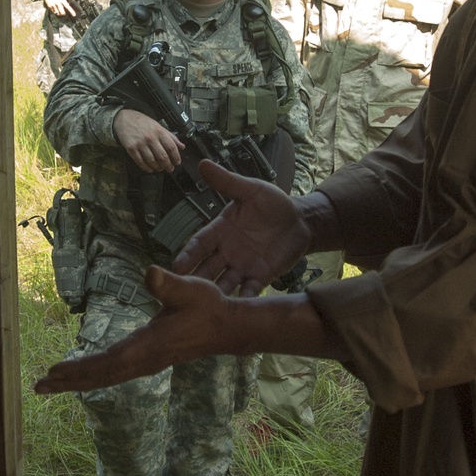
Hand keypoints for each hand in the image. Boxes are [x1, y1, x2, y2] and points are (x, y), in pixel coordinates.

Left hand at [35, 269, 237, 393]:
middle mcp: (144, 360)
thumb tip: (150, 272)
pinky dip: (95, 376)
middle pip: (101, 375)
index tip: (55, 372)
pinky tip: (84, 377)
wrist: (227, 328)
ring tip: (52, 384)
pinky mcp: (149, 361)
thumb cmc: (208, 306)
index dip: (80, 367)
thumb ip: (169, 283)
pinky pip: (115, 373)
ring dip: (79, 381)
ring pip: (107, 377)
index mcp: (148, 345)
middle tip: (39, 387)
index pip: (107, 360)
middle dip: (70, 381)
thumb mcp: (190, 289)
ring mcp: (146, 364)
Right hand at [43, 0, 77, 17]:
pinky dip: (55, 11)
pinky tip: (55, 8)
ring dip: (59, 13)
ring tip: (59, 11)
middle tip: (64, 13)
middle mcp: (58, 3)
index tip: (74, 15)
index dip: (71, 11)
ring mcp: (53, 5)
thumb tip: (70, 0)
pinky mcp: (49, 6)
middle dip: (64, 13)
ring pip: (57, 13)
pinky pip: (53, 11)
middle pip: (62, 12)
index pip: (67, 6)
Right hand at [113, 109, 184, 172]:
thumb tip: (182, 146)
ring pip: (152, 161)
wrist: (125, 118)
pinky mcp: (131, 148)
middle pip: (162, 156)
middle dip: (168, 165)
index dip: (176, 157)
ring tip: (160, 169)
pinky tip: (150, 169)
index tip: (177, 162)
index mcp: (159, 132)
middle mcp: (150, 138)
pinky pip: (140, 162)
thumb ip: (171, 136)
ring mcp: (140, 144)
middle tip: (170, 169)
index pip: (171, 147)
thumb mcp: (159, 126)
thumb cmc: (142, 122)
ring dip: (158, 168)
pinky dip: (146, 168)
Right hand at [173, 161, 311, 296]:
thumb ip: (228, 182)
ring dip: (214, 295)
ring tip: (204, 309)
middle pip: (206, 269)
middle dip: (193, 282)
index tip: (175, 266)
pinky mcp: (261, 277)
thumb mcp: (251, 190)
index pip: (199, 244)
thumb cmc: (272, 203)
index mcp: (220, 230)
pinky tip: (235, 312)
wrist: (300, 220)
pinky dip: (243, 300)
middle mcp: (226, 251)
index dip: (188, 255)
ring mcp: (243, 266)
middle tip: (178, 296)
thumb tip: (202, 163)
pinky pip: (249, 291)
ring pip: (223, 283)